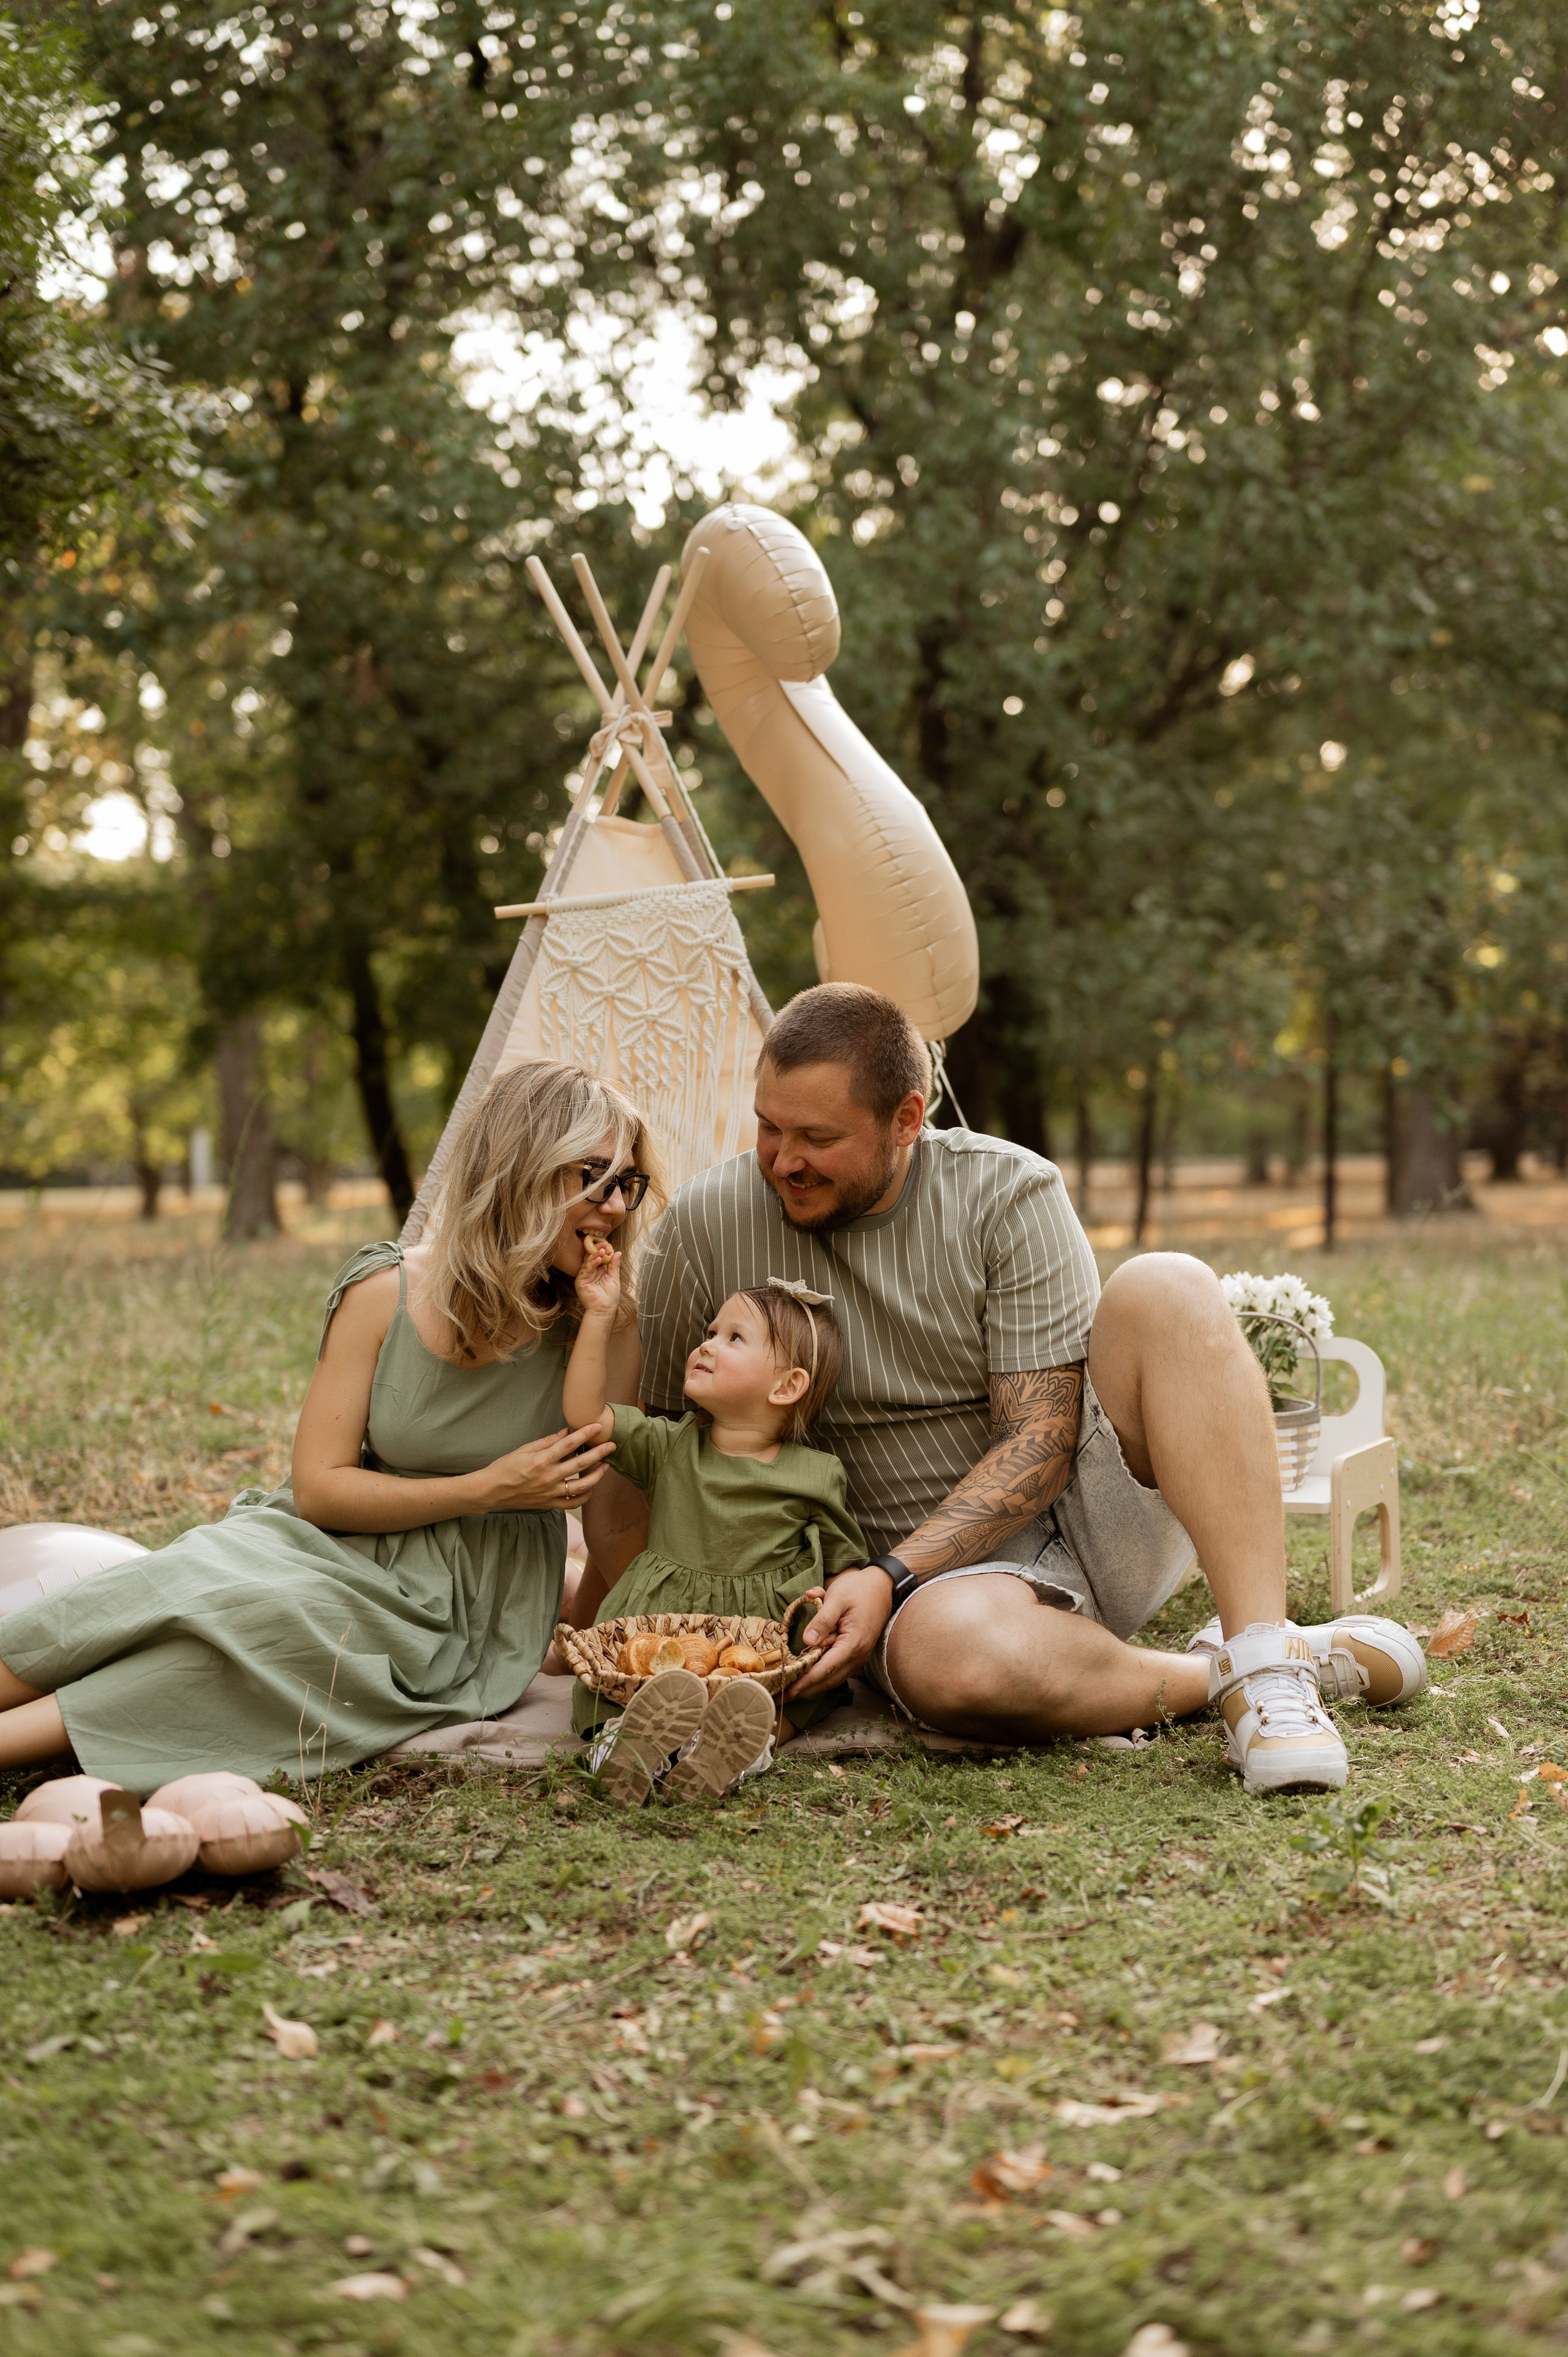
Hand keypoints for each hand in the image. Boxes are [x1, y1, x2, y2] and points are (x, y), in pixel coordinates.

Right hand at [470, 1424, 615, 1513]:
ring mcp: (550, 1493)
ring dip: (597, 1475)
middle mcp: (548, 1477)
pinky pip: (573, 1503)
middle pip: (581, 1463)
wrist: (491, 1491)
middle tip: (612, 1445)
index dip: (585, 1434)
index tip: (598, 1426)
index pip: (569, 1444)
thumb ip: (547, 1441)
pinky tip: (592, 1487)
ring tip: (606, 1466)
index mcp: (541, 1460)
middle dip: (599, 1453)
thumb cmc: (505, 1467)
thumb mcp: (524, 1449)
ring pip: (582, 1486)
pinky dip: (585, 1496)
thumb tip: (567, 1432)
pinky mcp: (550, 1504)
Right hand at [574, 1241, 620, 1318]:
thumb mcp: (614, 1278)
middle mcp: (591, 1272)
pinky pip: (585, 1270)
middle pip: (592, 1257)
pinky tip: (598, 1259)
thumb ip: (614, 1265)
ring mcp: (585, 1276)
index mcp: (599, 1271)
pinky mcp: (581, 1281)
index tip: (609, 1246)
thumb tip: (618, 1252)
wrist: (605, 1309)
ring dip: (595, 1255)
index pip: (600, 1257)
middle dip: (598, 1250)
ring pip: (588, 1262)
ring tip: (602, 1250)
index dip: (603, 1251)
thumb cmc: (610, 1297)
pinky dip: (591, 1263)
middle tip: (604, 1244)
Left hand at [787, 1565, 892, 1697]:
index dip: (806, 1681)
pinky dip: (820, 1673)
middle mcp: (858, 1655)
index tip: (788, 1690)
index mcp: (854, 1643)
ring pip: (832, 1676)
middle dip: (806, 1689)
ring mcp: (858, 1656)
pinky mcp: (855, 1652)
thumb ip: (822, 1620)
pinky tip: (805, 1673)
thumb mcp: (837, 1598)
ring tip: (790, 1689)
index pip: (826, 1668)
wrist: (881, 1586)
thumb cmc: (859, 1589)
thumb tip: (807, 1641)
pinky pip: (836, 1668)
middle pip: (829, 1679)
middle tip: (782, 1696)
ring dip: (812, 1683)